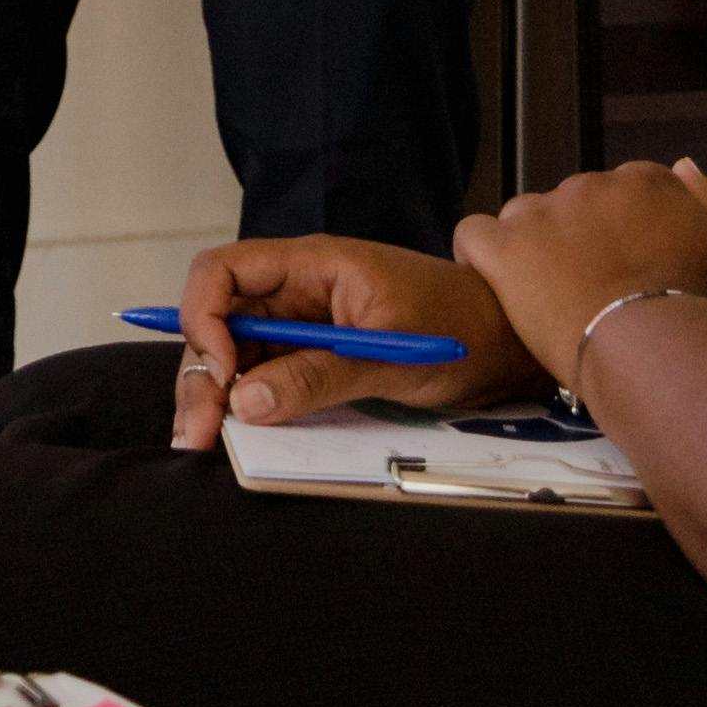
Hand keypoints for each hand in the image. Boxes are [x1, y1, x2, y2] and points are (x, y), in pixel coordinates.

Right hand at [160, 235, 536, 444]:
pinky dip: (244, 405)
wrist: (510, 345)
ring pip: (232, 356)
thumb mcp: (391, 354)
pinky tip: (235, 433)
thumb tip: (246, 400)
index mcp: (311, 265)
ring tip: (204, 441)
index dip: (204, 316)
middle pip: (217, 321)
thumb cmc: (462, 327)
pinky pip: (265, 377)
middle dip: (199, 374)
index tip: (220, 370)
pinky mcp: (313, 359)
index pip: (223, 270)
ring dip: (213, 396)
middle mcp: (295, 292)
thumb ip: (318, 375)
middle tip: (197, 431)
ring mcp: (301, 327)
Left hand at [454, 158, 706, 396]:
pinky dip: (480, 258)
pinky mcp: (503, 246)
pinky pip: (473, 236)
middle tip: (589, 293)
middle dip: (575, 242)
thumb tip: (681, 164)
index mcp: (645, 181)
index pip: (620, 191)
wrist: (661, 351)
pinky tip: (498, 288)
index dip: (618, 232)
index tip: (625, 269)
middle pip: (570, 205)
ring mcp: (542, 213)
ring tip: (548, 298)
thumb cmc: (706, 309)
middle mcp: (590, 185)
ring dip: (530, 249)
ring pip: (522, 218)